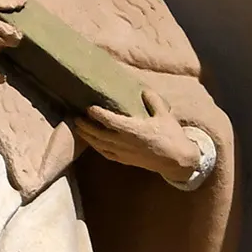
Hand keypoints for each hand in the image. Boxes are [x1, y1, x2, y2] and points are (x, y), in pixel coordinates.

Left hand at [75, 87, 205, 183]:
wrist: (176, 160)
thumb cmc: (171, 136)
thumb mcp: (164, 115)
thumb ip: (153, 101)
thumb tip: (144, 91)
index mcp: (134, 130)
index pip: (109, 121)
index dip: (97, 114)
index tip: (88, 107)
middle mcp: (125, 142)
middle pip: (98, 134)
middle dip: (85, 125)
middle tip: (75, 116)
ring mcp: (123, 152)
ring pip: (99, 145)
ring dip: (87, 136)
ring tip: (78, 127)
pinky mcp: (125, 160)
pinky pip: (105, 153)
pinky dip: (96, 147)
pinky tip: (91, 142)